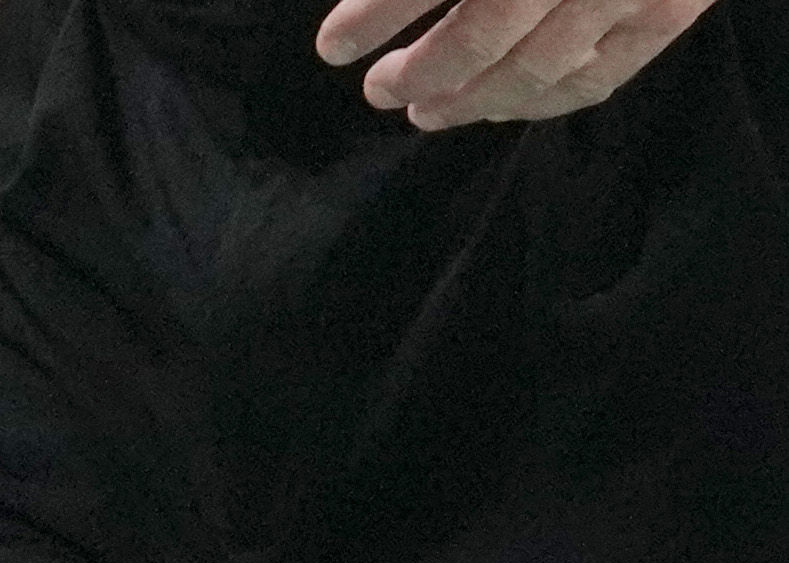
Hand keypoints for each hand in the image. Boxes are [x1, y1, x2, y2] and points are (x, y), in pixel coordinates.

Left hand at [318, 0, 711, 125]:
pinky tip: (494, 111)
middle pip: (485, 32)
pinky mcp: (670, 9)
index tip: (334, 45)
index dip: (376, 15)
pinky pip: (595, 79)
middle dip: (420, 70)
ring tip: (424, 111)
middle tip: (378, 90)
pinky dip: (538, 106)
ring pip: (537, 69)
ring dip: (469, 102)